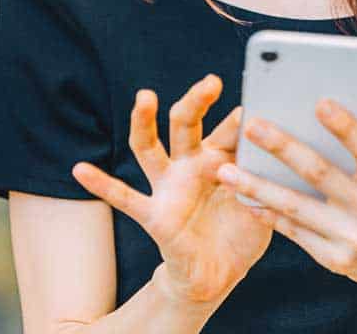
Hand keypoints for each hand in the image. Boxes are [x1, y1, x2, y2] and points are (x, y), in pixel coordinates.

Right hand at [71, 74, 272, 304]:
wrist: (219, 274)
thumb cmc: (241, 233)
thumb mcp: (262, 206)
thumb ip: (264, 182)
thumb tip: (276, 158)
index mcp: (219, 160)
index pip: (228, 131)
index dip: (240, 118)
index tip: (256, 99)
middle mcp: (189, 166)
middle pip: (185, 125)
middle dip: (195, 101)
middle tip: (210, 82)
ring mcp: (169, 188)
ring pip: (150, 148)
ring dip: (145, 122)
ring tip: (145, 97)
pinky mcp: (155, 215)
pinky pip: (125, 197)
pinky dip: (102, 183)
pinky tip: (80, 169)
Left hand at [214, 99, 356, 331]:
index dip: (345, 127)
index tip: (319, 102)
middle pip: (319, 174)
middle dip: (283, 148)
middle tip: (252, 124)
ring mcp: (350, 237)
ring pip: (295, 207)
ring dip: (257, 187)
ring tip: (224, 170)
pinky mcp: (333, 258)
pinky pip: (293, 231)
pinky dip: (267, 214)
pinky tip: (242, 197)